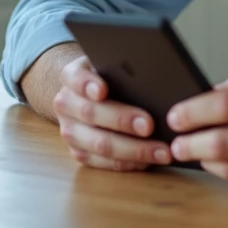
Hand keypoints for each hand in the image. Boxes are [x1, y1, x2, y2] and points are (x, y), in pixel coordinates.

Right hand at [52, 54, 172, 171]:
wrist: (87, 93)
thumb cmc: (110, 76)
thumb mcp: (112, 64)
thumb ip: (124, 68)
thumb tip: (154, 79)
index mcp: (71, 76)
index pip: (75, 78)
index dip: (87, 84)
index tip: (102, 90)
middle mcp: (66, 104)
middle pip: (90, 114)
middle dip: (122, 121)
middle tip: (149, 125)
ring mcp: (70, 131)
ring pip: (99, 144)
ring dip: (133, 150)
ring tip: (161, 151)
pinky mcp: (78, 153)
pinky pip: (103, 162)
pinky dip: (128, 163)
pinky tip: (149, 160)